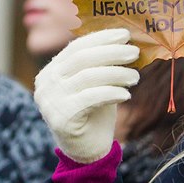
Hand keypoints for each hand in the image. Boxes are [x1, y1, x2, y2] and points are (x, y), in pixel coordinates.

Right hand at [34, 28, 139, 162]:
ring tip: (136, 76)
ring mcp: (51, 100)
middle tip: (135, 52)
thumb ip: (103, 64)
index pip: (77, 46)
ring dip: (117, 73)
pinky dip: (112, 93)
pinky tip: (127, 94)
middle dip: (112, 52)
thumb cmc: (96, 110)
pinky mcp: (62, 117)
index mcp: (53, 69)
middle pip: (82, 58)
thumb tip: (128, 42)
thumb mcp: (98, 82)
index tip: (125, 34)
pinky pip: (91, 98)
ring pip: (88, 76)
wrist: (87, 149)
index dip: (102, 38)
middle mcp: (47, 82)